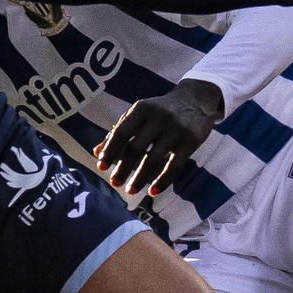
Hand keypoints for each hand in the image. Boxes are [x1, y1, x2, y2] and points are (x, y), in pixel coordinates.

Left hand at [95, 79, 223, 195]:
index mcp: (142, 109)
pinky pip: (174, 166)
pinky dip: (162, 181)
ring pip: (153, 159)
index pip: (121, 132)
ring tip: (130, 190)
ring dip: (140, 178)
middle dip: (123, 168)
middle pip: (136, 148)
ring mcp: (175, 130)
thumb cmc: (160, 110)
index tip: (101, 167)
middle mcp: (158, 118)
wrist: (196, 100)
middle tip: (114, 183)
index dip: (110, 150)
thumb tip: (96, 152)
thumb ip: (119, 131)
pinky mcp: (190, 141)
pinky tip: (152, 191)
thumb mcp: (139, 114)